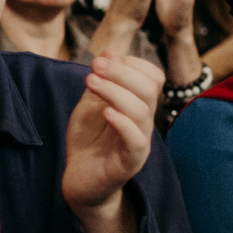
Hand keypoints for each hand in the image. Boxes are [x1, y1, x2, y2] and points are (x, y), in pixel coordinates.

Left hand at [63, 53, 161, 232]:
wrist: (79, 181)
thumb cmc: (88, 143)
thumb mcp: (90, 105)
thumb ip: (100, 81)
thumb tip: (110, 51)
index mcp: (139, 106)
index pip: (153, 77)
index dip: (132, 63)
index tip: (104, 59)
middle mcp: (145, 123)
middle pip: (150, 89)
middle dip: (121, 72)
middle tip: (95, 67)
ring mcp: (140, 143)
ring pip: (142, 110)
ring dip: (115, 91)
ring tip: (91, 83)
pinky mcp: (130, 163)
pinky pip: (136, 140)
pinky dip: (122, 122)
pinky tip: (104, 113)